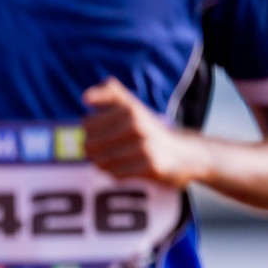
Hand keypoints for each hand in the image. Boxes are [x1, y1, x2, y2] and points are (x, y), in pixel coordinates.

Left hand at [83, 79, 208, 188]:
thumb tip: (86, 97)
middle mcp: (137, 125)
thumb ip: (110, 94)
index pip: (87, 124)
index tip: (94, 132)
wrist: (182, 152)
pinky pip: (117, 173)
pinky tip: (122, 169)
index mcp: (129, 108)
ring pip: (102, 160)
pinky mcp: (151, 165)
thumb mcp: (132, 106)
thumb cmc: (147, 129)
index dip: (87, 132)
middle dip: (91, 151)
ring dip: (101, 163)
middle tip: (97, 152)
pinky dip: (115, 173)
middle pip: (91, 144)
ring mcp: (145, 146)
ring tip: (107, 161)